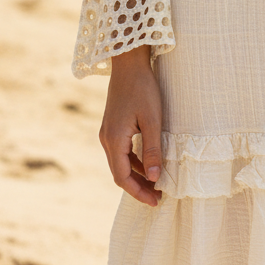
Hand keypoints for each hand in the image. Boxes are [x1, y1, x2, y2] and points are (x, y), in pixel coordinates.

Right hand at [98, 45, 162, 206]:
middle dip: (138, 187)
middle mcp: (106, 139)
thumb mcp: (152, 119)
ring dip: (137, 175)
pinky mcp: (113, 126)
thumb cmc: (143, 88)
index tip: (155, 201)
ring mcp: (108, 132)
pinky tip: (149, 163)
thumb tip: (154, 178)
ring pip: (121, 163)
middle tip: (158, 197)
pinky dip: (135, 161)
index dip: (138, 192)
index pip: (122, 177)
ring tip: (156, 184)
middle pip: (120, 173)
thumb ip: (152, 149)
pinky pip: (122, 151)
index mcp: (114, 140)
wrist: (128, 63)